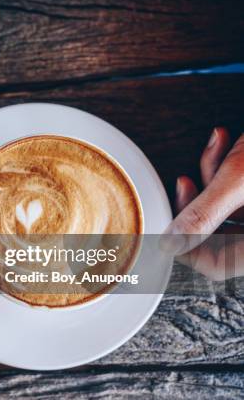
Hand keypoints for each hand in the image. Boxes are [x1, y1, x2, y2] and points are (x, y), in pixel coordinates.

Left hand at [161, 128, 243, 279]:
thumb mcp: (242, 177)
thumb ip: (204, 212)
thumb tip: (170, 243)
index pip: (214, 265)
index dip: (185, 246)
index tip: (166, 223)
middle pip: (216, 234)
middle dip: (199, 200)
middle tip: (186, 180)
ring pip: (226, 208)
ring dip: (214, 174)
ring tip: (220, 144)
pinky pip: (240, 192)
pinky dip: (229, 165)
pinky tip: (226, 139)